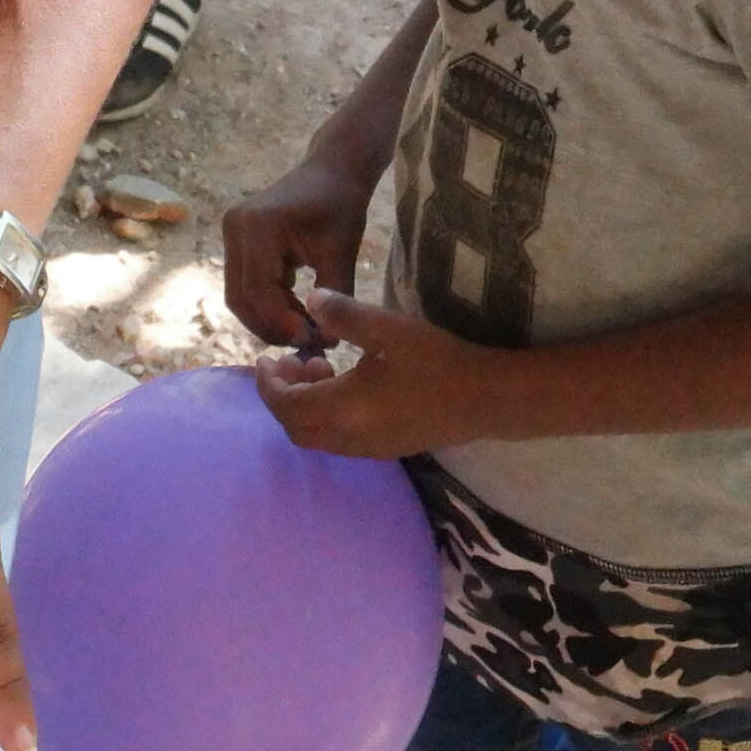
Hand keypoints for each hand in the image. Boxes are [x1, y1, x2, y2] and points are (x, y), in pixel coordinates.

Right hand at [215, 155, 368, 347]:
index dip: (282, 322)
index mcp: (258, 227)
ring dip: (268, 319)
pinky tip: (296, 314)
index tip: (313, 340)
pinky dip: (268, 304)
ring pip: (239, 295)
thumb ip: (333, 294)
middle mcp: (235, 229)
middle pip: (241, 298)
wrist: (332, 168)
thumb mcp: (341, 251)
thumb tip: (326, 340)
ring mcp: (231, 234)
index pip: (259, 290)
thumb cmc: (341, 204)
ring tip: (304, 332)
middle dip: (272, 327)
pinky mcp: (237, 240)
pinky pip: (244, 284)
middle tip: (308, 344)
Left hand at [250, 289, 497, 460]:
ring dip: (305, 407)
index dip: (268, 383)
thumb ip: (344, 315)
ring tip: (320, 367)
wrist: (484, 398)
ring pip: (316, 437)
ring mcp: (368, 449)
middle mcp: (349, 437)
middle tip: (291, 362)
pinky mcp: (385, 449)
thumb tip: (310, 301)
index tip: (265, 359)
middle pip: (295, 428)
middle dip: (283, 396)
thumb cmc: (436, 360)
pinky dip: (326, 417)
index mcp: (343, 408)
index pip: (285, 404)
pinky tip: (346, 386)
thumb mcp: (388, 328)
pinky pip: (338, 441)